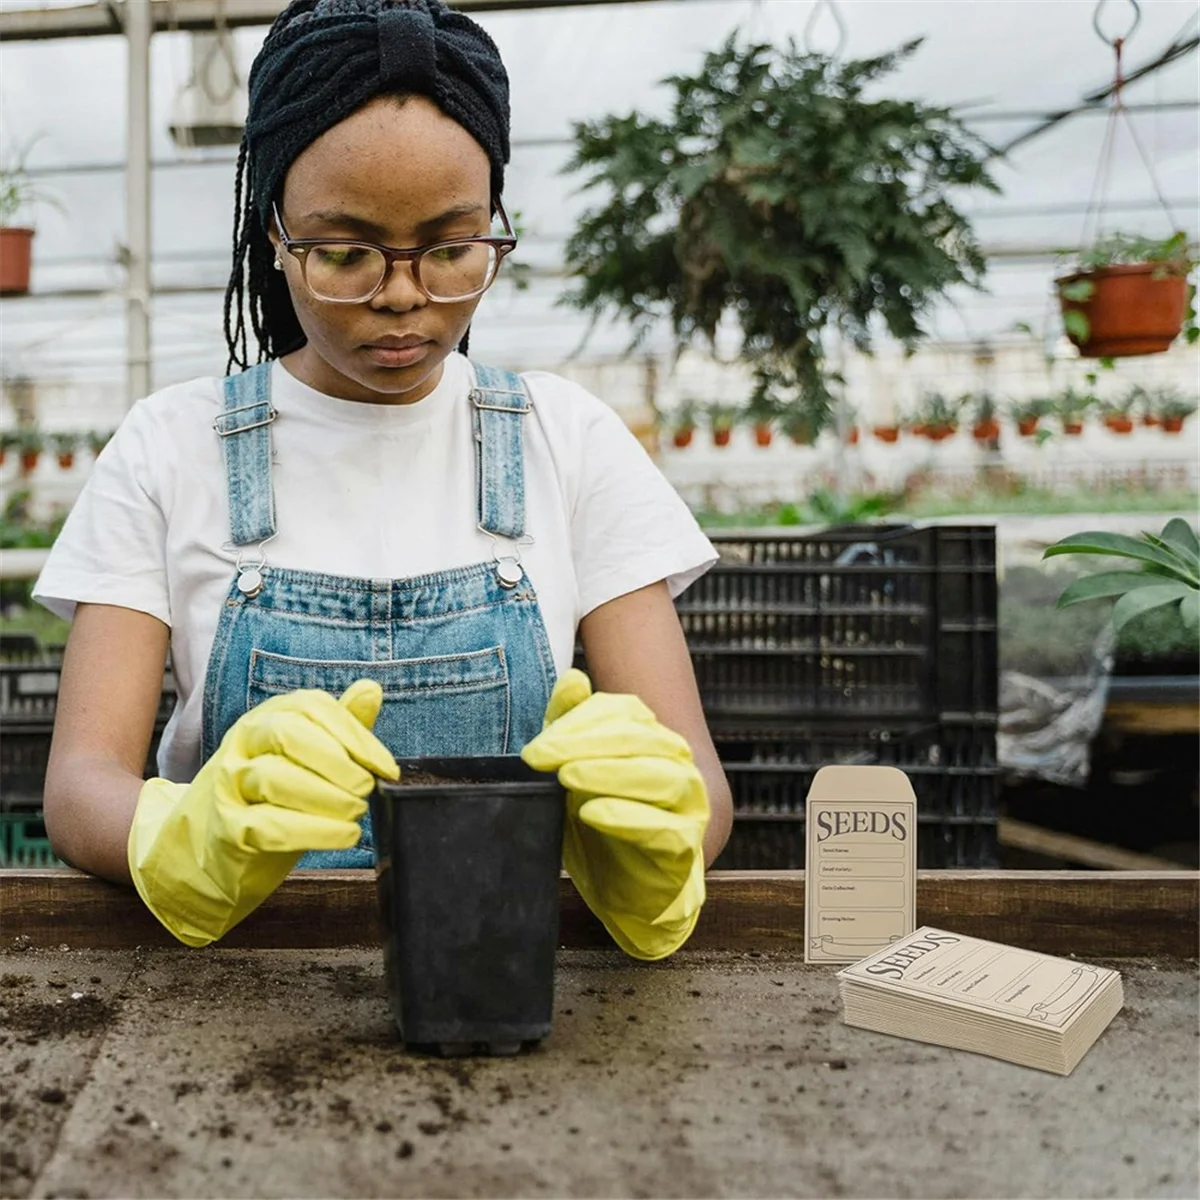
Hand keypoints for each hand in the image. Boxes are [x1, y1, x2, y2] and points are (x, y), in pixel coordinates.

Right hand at [128, 680, 397, 946]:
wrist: (202, 849)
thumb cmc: (269, 797)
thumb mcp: (306, 755)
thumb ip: (339, 725)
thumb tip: (371, 689)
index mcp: (269, 717)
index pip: (313, 708)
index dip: (355, 736)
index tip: (386, 766)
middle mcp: (244, 743)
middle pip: (288, 734)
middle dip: (337, 761)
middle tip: (366, 788)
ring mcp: (229, 784)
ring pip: (275, 778)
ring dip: (326, 797)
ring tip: (356, 813)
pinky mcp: (225, 829)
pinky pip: (266, 826)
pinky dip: (312, 831)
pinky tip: (342, 835)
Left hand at [521, 669, 708, 959]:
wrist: (627, 891)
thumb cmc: (601, 824)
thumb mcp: (575, 772)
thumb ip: (572, 726)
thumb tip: (573, 678)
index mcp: (653, 737)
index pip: (624, 712)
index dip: (579, 722)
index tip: (536, 747)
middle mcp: (678, 763)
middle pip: (639, 739)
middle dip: (585, 743)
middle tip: (540, 756)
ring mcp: (688, 805)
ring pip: (660, 777)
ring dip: (609, 773)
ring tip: (568, 776)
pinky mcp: (685, 847)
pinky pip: (664, 828)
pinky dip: (628, 817)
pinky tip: (593, 813)